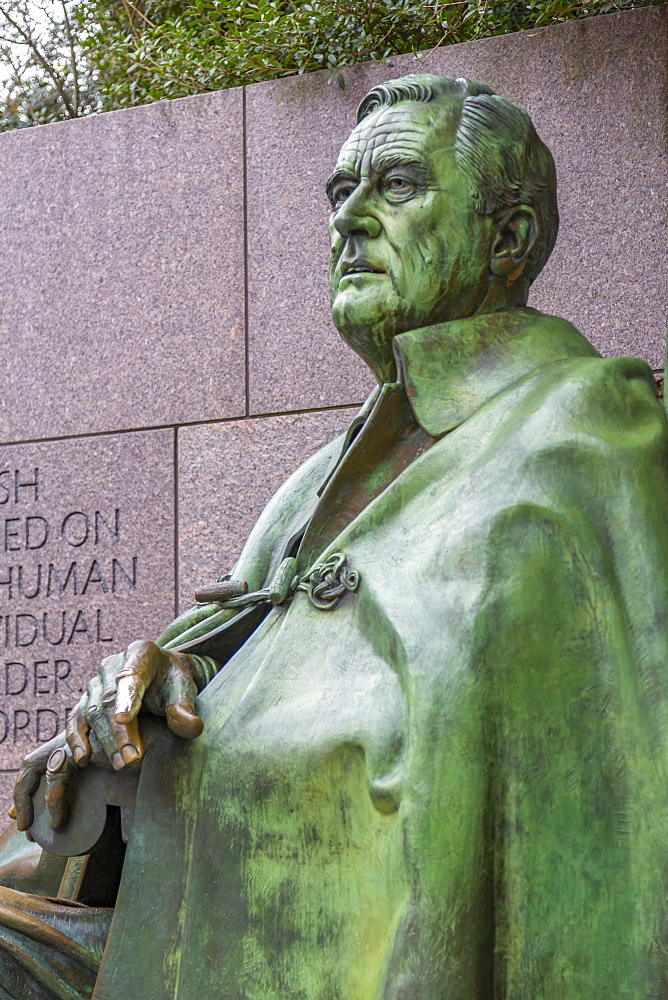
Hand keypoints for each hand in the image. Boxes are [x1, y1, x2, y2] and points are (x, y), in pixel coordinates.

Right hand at [11, 640, 216, 831]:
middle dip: (119, 733)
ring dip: (105, 742)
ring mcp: (96, 682)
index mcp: (140, 654)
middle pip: (109, 701)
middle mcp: (112, 665)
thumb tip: (192, 727)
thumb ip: (185, 707)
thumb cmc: (173, 682)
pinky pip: (76, 719)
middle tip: (131, 760)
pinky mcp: (86, 700)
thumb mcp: (185, 689)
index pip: (131, 676)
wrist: (162, 678)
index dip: (126, 698)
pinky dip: (77, 739)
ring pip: (92, 712)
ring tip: (121, 764)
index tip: (123, 719)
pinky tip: (83, 759)